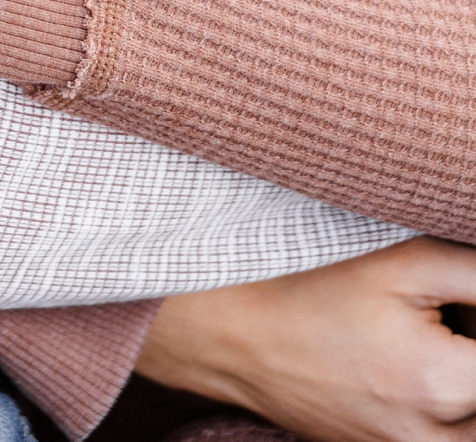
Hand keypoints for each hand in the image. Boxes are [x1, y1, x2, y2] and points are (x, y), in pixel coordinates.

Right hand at [135, 237, 475, 441]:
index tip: (453, 295)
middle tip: (442, 312)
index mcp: (443, 384)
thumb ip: (475, 273)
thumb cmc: (311, 285)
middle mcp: (431, 438)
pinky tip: (404, 361)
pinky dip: (438, 408)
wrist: (233, 333)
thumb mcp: (406, 262)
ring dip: (461, 383)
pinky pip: (437, 439)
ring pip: (467, 429)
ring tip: (427, 340)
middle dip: (471, 345)